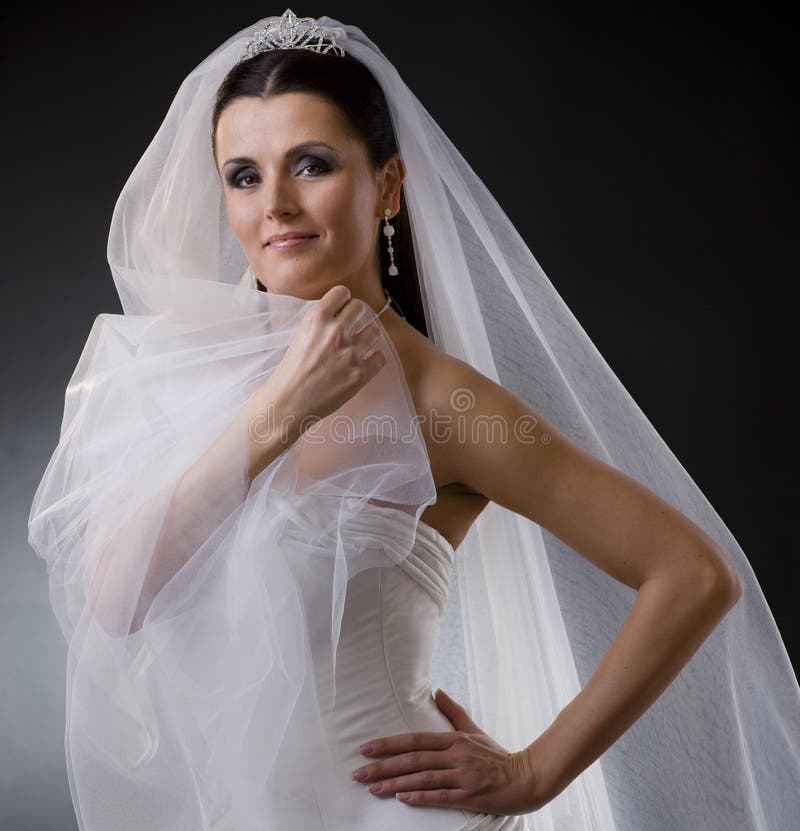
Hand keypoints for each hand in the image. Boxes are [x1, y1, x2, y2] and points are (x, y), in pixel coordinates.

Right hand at [266, 284, 386, 428]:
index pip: (342, 293)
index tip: (343, 308)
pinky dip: (374, 359)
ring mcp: (351, 352)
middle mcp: (336, 331)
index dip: (343, 300)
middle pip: (361, 308)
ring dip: (367, 337)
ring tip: (358, 347)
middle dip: (357, 316)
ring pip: (374, 331)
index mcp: (317, 319)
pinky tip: (364, 363)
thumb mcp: (300, 336)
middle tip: (352, 327)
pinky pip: (380, 357)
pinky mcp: (361, 373)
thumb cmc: (290, 372)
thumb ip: (320, 324)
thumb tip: (338, 316)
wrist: (289, 402)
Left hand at [352, 688, 538, 815]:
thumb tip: (437, 691)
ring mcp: (463, 775)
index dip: (389, 744)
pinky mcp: (471, 795)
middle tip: (358, 772)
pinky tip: (403, 799)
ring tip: (373, 788)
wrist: (528, 777)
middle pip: (413, 759)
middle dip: (383, 766)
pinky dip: (421, 797)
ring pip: (423, 778)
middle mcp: (456, 755)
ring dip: (395, 784)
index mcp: (454, 739)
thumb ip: (454, 712)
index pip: (415, 739)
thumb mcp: (475, 730)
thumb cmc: (497, 755)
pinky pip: (442, 796)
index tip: (366, 748)